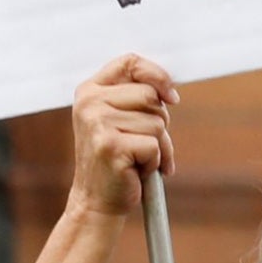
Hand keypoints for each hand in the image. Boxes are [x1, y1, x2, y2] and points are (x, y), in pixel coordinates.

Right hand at [68, 56, 177, 220]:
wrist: (96, 201)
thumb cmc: (117, 159)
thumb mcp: (120, 120)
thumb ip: (138, 98)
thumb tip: (171, 93)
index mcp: (90, 90)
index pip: (130, 61)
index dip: (157, 75)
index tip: (171, 97)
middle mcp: (90, 102)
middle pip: (150, 95)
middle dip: (159, 122)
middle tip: (145, 144)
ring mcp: (98, 123)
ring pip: (157, 122)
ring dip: (158, 146)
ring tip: (138, 159)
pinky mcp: (110, 145)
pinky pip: (154, 145)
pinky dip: (155, 162)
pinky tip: (136, 170)